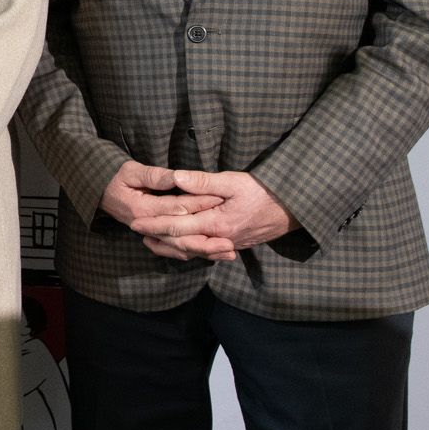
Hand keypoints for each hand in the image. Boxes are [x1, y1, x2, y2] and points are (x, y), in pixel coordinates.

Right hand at [98, 160, 231, 259]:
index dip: (199, 202)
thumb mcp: (130, 171)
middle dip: (208, 236)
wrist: (101, 194)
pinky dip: (195, 253)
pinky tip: (213, 255)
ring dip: (205, 251)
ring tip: (228, 251)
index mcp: (143, 209)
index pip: (177, 207)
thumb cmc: (116, 179)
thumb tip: (175, 177)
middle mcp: (149, 227)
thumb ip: (154, 175)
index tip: (219, 197)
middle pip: (182, 235)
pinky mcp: (157, 239)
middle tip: (231, 237)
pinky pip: (176, 251)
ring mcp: (152, 235)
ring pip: (181, 248)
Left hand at [130, 170, 297, 260]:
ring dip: (170, 247)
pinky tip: (181, 247)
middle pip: (181, 242)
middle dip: (157, 237)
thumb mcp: (234, 180)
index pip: (177, 226)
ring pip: (193, 250)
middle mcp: (220, 237)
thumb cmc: (264, 191)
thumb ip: (204, 181)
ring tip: (151, 242)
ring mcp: (228, 243)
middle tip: (136, 232)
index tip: (136, 222)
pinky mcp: (234, 243)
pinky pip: (205, 251)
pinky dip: (189, 251)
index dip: (154, 224)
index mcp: (217, 222)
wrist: (292, 209)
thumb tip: (176, 178)